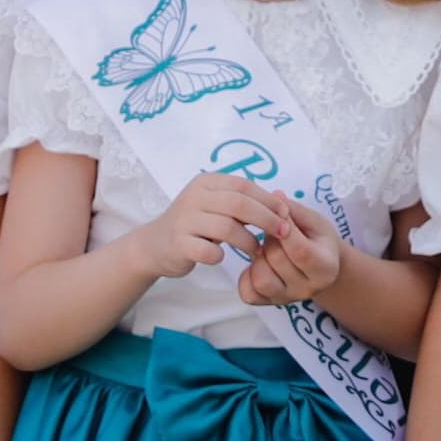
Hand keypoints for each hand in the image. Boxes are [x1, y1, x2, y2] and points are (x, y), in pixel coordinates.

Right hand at [138, 173, 300, 285]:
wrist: (154, 245)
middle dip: (266, 218)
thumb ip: (242, 203)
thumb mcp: (216, 205)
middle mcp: (194, 196)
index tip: (286, 214)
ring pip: (226, 227)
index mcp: (207, 182)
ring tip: (256, 250)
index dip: (269, 199)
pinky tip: (223, 258)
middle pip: (239, 204)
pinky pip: (208, 250)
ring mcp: (184, 219)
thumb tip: (282, 206)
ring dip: (248, 241)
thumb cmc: (196, 224)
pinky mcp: (177, 243)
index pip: (244, 185)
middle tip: (282, 233)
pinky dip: (220, 255)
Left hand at [240, 213, 345, 307]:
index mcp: (325, 268)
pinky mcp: (269, 304)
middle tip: (274, 230)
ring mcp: (287, 299)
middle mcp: (308, 288)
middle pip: (276, 260)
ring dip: (259, 257)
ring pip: (261, 278)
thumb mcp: (315, 222)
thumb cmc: (318, 240)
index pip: (299, 250)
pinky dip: (247, 276)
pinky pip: (248, 293)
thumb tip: (275, 196)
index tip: (279, 211)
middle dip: (271, 238)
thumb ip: (295, 210)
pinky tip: (258, 264)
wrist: (321, 268)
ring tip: (268, 248)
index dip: (285, 228)